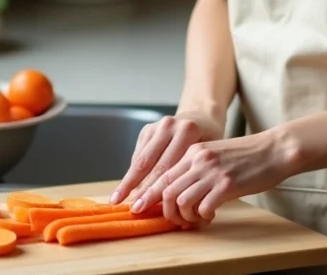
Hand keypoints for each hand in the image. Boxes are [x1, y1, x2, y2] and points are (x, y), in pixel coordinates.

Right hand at [109, 111, 224, 209]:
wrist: (201, 117)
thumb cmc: (209, 142)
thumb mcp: (207, 155)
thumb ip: (190, 173)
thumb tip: (172, 204)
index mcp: (187, 131)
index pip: (167, 167)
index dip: (156, 189)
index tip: (147, 206)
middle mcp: (169, 126)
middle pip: (149, 163)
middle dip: (139, 188)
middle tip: (132, 208)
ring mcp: (156, 126)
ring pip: (140, 159)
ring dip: (128, 181)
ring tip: (117, 199)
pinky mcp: (147, 129)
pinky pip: (138, 154)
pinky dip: (133, 171)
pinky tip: (127, 187)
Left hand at [130, 129, 298, 226]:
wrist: (274, 150)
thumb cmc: (246, 157)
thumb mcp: (214, 155)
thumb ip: (196, 170)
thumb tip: (177, 195)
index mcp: (193, 151)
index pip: (162, 174)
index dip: (149, 194)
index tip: (141, 208)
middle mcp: (199, 159)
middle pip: (166, 190)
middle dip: (165, 211)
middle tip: (176, 221)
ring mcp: (212, 172)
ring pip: (181, 201)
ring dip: (185, 217)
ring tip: (196, 219)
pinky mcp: (227, 185)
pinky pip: (203, 208)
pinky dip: (203, 217)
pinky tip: (211, 215)